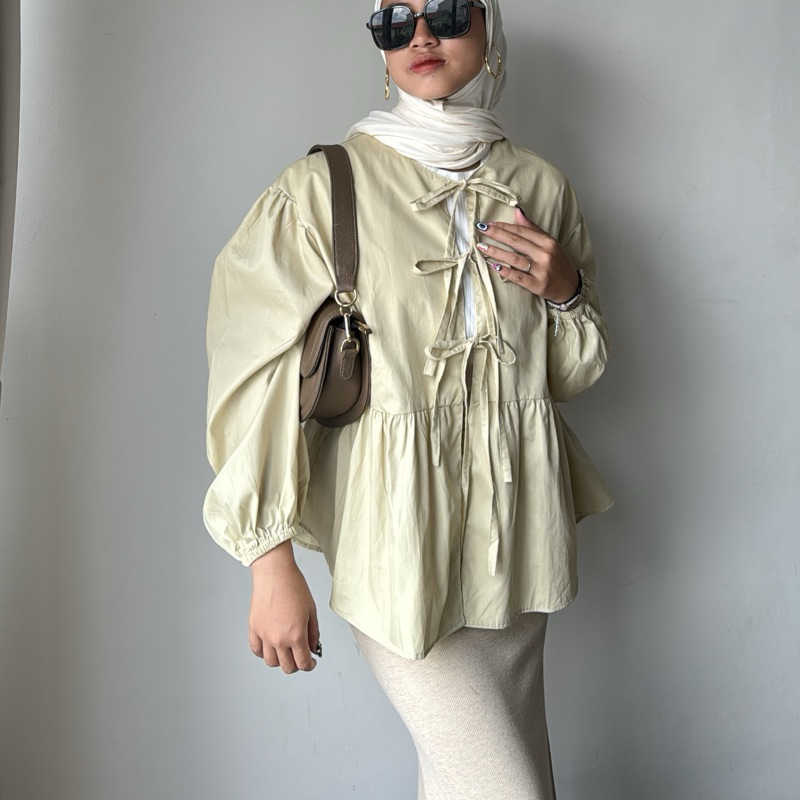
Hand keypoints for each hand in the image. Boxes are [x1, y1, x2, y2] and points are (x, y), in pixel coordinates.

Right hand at [248, 541, 319, 673]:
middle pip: (287, 667)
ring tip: (285, 652)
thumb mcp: (312, 611)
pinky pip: (256, 650)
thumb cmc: (294, 587)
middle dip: (296, 665)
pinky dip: (263, 653)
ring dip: (280, 661)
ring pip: (271, 662)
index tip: (311, 662)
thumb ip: (313, 633)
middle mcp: (279, 639)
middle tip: (300, 657)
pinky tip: (270, 647)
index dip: (310, 665)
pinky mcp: (254, 629)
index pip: (303, 663)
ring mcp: (264, 635)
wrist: (275, 573)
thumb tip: (312, 647)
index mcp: (296, 635)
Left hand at [476, 207, 579, 302]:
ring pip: (514, 258)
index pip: (522, 231)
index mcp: (548, 242)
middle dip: (497, 234)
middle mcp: (545, 254)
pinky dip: (505, 271)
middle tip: (481, 229)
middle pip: (516, 242)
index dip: (504, 226)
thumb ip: (533, 228)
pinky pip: (518, 277)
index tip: (490, 223)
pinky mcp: (538, 285)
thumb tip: (517, 212)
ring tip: (482, 247)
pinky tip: (493, 266)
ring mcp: (541, 270)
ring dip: (496, 252)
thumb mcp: (549, 243)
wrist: (570, 287)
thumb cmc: (558, 263)